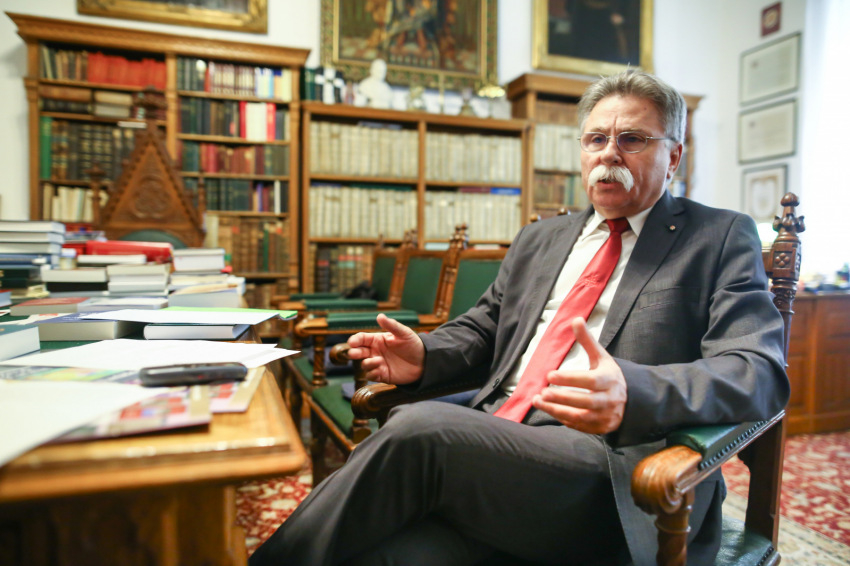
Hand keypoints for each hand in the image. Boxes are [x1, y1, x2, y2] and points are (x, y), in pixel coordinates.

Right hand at [346, 313, 424, 384]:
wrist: (424, 363)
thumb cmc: (414, 345)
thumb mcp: (404, 333)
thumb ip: (392, 325)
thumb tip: (380, 316)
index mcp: (378, 339)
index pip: (361, 338)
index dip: (355, 340)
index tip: (352, 342)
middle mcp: (375, 351)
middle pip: (358, 352)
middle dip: (354, 352)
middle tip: (355, 353)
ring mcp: (378, 364)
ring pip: (364, 364)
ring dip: (367, 363)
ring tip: (379, 361)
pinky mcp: (382, 375)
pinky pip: (371, 375)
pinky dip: (372, 373)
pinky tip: (380, 371)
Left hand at [531, 317, 626, 433]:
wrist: (631, 401)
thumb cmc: (609, 376)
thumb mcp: (601, 357)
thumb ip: (587, 341)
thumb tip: (576, 319)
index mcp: (610, 380)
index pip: (590, 380)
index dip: (569, 379)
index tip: (549, 375)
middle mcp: (609, 400)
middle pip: (585, 401)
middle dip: (562, 398)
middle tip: (542, 393)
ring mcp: (605, 416)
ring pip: (580, 416)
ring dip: (556, 410)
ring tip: (538, 401)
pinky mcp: (600, 428)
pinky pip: (579, 426)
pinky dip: (562, 419)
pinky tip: (549, 410)